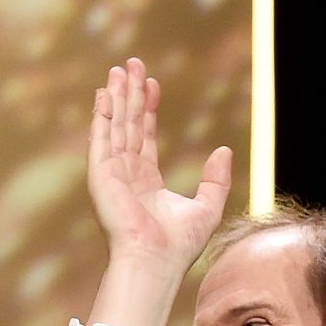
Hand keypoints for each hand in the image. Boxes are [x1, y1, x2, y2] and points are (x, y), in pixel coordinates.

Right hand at [84, 59, 232, 325]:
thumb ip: (216, 179)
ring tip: (118, 70)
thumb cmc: (179, 245)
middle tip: (132, 64)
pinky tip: (104, 95)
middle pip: (128, 125)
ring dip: (116, 98)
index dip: (148, 109)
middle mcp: (126, 176)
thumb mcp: (208, 206)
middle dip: (130, 94)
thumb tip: (224, 151)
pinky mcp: (101, 177)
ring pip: (115, 127)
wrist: (156, 261)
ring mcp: (112, 175)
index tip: (152, 84)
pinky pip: (102, 140)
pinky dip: (102, 116)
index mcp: (146, 183)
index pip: (145, 137)